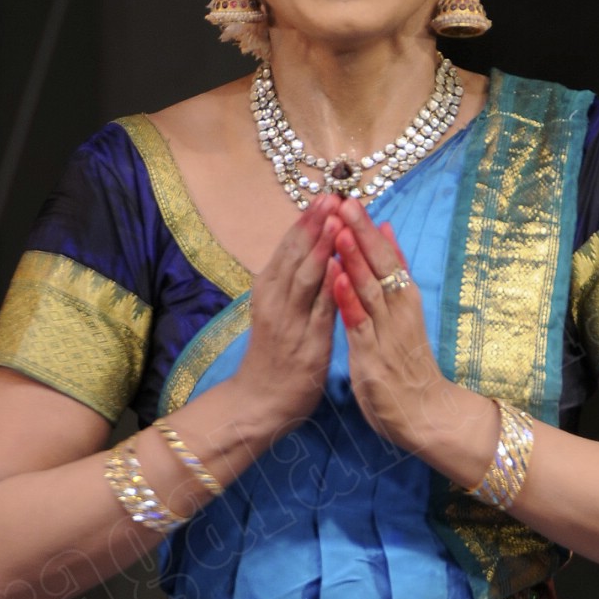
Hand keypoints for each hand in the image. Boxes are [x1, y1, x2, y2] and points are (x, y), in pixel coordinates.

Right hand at [228, 196, 339, 436]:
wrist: (258, 402)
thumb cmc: (273, 357)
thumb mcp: (276, 313)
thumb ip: (290, 285)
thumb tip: (308, 252)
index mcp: (269, 291)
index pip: (288, 249)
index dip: (305, 222)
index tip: (323, 197)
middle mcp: (276, 302)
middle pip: (295, 256)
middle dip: (315, 224)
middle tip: (333, 196)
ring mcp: (290, 322)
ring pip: (305, 277)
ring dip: (322, 246)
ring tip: (337, 219)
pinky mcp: (307, 344)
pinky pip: (320, 310)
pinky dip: (329, 286)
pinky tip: (340, 266)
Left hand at [329, 198, 485, 464]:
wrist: (428, 415)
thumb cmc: (410, 365)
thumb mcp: (404, 314)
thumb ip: (394, 276)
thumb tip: (388, 235)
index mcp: (404, 300)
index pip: (386, 257)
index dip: (367, 229)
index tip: (350, 199)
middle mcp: (399, 311)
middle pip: (380, 265)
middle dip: (361, 232)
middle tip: (343, 201)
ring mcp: (387, 333)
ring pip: (370, 288)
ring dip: (353, 257)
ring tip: (339, 228)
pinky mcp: (374, 356)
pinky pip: (360, 323)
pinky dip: (348, 298)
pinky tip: (336, 277)